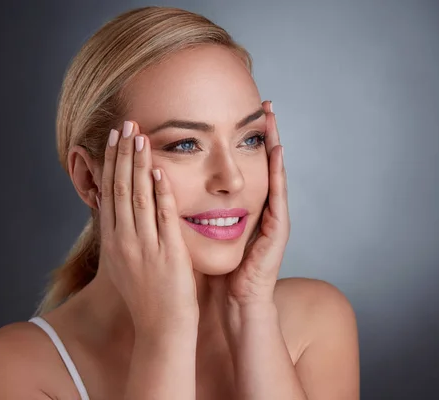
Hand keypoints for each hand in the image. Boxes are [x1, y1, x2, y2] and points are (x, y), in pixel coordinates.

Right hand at [97, 121, 198, 333]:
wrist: (161, 328)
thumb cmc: (147, 296)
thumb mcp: (125, 263)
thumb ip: (122, 234)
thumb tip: (116, 207)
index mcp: (113, 242)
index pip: (109, 193)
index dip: (111, 163)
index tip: (113, 138)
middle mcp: (124, 240)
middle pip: (120, 188)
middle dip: (122, 154)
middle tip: (124, 124)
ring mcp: (145, 246)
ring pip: (138, 197)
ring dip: (138, 164)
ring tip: (139, 136)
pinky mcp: (167, 253)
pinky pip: (163, 217)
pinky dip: (161, 192)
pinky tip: (160, 170)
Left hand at [209, 100, 289, 307]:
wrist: (235, 302)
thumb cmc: (218, 270)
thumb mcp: (202, 231)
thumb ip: (190, 209)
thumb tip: (159, 187)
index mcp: (243, 207)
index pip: (243, 167)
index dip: (242, 142)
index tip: (240, 114)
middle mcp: (261, 208)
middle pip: (263, 164)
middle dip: (264, 135)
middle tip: (266, 105)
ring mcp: (273, 217)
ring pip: (274, 174)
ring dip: (275, 145)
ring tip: (273, 118)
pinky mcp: (277, 230)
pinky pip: (279, 196)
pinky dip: (278, 173)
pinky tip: (277, 152)